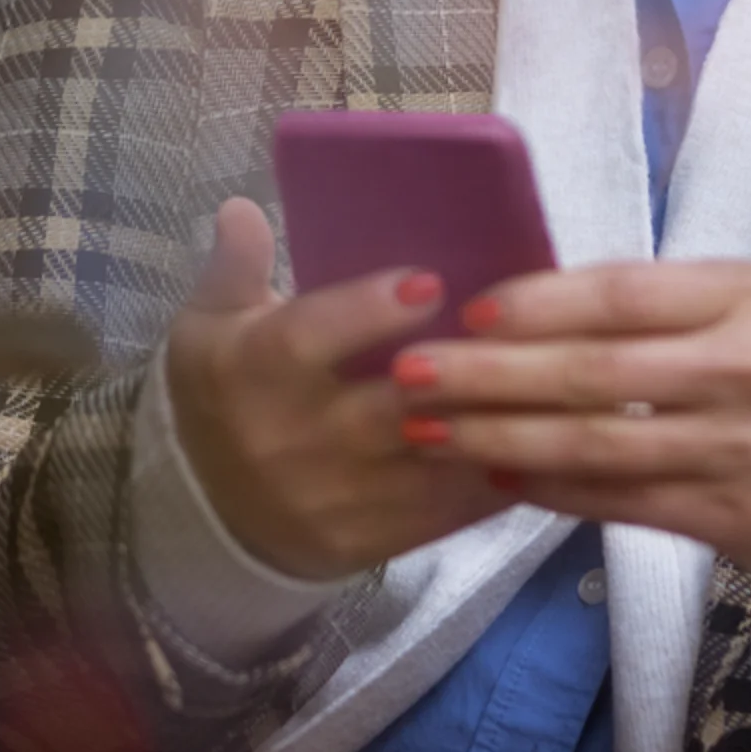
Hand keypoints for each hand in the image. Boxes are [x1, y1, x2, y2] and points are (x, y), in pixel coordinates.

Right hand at [164, 198, 520, 580]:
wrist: (208, 514)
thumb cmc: (223, 397)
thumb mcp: (207, 325)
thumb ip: (234, 266)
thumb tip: (242, 207)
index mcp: (250, 371)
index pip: (305, 340)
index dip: (366, 312)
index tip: (430, 282)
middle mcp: (291, 439)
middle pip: (381, 410)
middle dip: (452, 375)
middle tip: (513, 333)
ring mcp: (333, 499)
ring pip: (426, 463)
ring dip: (488, 427)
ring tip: (543, 383)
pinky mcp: (367, 544)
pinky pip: (442, 512)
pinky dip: (492, 480)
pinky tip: (534, 442)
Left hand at [388, 260, 750, 572]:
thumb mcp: (750, 295)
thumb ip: (658, 294)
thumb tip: (536, 294)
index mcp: (740, 301)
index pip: (624, 295)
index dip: (540, 303)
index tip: (469, 309)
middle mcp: (736, 374)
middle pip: (594, 375)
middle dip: (490, 376)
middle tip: (412, 374)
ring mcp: (731, 451)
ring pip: (598, 447)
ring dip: (503, 439)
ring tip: (430, 432)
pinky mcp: (727, 518)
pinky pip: (622, 504)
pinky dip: (553, 492)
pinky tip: (497, 477)